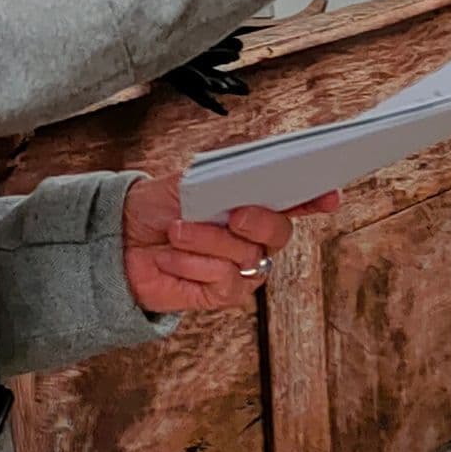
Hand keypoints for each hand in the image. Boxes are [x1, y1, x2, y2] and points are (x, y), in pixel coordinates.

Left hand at [123, 175, 334, 315]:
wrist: (120, 240)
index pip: (296, 199)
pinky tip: (172, 258)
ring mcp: (240, 266)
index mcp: (252, 201)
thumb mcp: (190, 177)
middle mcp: (252, 235)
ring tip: (176, 232)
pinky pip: (224, 280)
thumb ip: (228, 168)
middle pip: (280, 232)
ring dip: (206, 242)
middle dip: (258, 221)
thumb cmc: (157, 205)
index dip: (317, 197)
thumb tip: (260, 158)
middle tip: (233, 215)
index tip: (329, 196)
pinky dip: (193, 264)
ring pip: (246, 256)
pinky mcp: (222, 293)